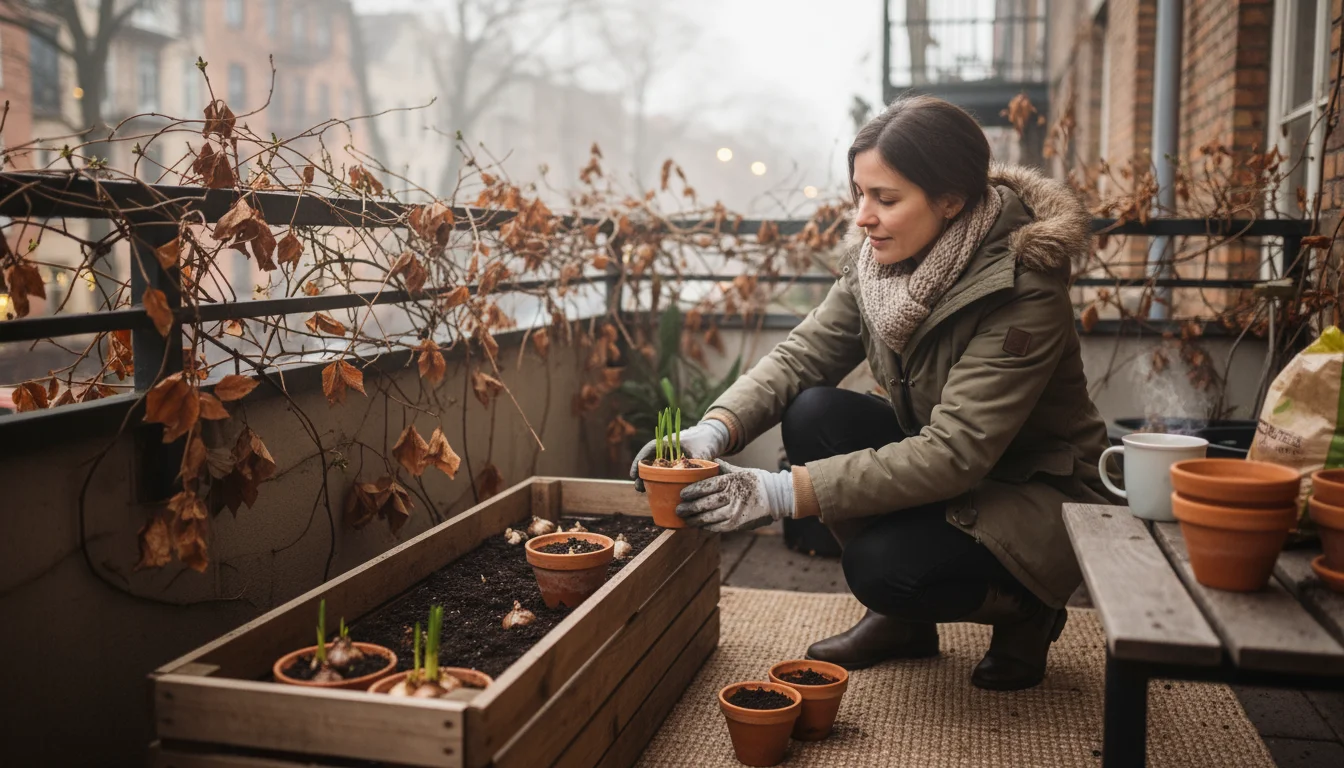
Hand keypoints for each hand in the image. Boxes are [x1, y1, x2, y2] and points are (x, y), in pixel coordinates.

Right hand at [630, 419, 730, 491]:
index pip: (648, 450)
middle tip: (638, 488)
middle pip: (648, 462)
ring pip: (655, 469)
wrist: (714, 438)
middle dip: (641, 475)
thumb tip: (693, 478)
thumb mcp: (702, 451)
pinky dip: (658, 481)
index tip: (633, 474)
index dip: (638, 462)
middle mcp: (666, 451)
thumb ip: (697, 463)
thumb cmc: (705, 440)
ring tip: (643, 492)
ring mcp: (671, 459)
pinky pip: (664, 474)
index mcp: (668, 442)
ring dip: (647, 479)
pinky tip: (657, 491)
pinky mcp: (676, 467)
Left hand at [675, 460, 794, 532]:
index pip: (706, 487)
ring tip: (685, 519)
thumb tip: (708, 461)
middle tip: (678, 509)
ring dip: (694, 519)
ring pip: (709, 517)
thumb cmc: (757, 481)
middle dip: (689, 507)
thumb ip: (722, 468)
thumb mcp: (740, 471)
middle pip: (704, 503)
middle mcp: (732, 496)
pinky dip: (707, 527)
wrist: (777, 496)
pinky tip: (699, 525)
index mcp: (731, 481)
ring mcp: (735, 512)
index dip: (692, 491)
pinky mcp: (738, 524)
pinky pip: (718, 527)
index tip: (682, 494)